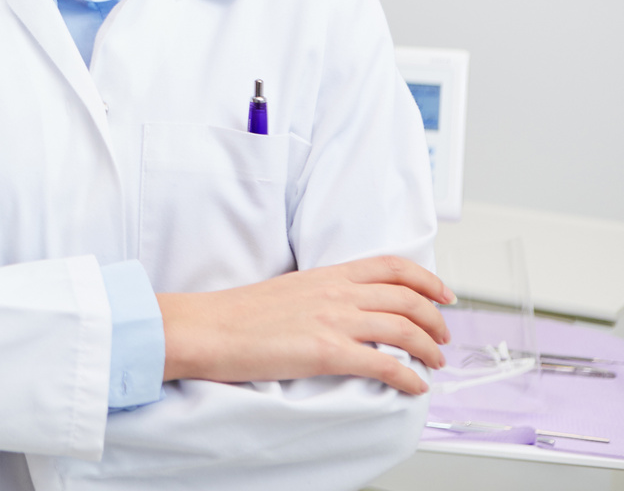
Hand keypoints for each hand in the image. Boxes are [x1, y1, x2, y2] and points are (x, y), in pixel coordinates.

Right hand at [158, 256, 454, 394]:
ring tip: (435, 363)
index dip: (428, 279)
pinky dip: (409, 377)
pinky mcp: (328, 352)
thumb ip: (320, 293)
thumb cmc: (237, 313)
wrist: (208, 328)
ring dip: (430, 349)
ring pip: (405, 330)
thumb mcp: (287, 288)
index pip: (392, 266)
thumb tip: (343, 309)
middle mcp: (337, 293)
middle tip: (443, 336)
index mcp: (327, 274)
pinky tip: (414, 386)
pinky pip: (386, 364)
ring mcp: (334, 321)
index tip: (443, 294)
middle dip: (436, 319)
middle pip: (408, 299)